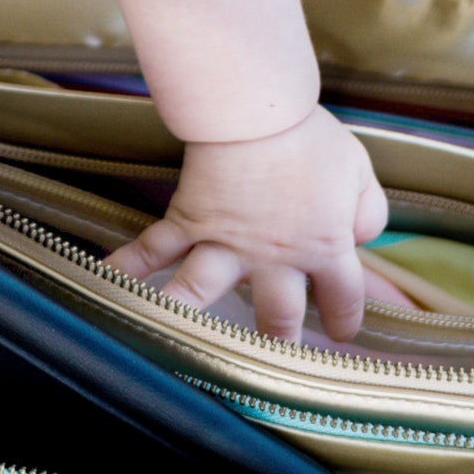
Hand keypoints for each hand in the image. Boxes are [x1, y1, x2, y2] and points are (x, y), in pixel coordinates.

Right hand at [108, 106, 387, 342]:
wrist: (256, 112)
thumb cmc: (310, 138)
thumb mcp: (359, 172)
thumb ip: (367, 213)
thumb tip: (360, 237)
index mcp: (323, 246)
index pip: (342, 298)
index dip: (345, 321)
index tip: (341, 334)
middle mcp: (273, 258)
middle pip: (277, 318)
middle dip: (278, 343)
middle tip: (272, 361)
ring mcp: (226, 244)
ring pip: (204, 296)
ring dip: (187, 322)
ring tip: (171, 351)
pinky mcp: (189, 222)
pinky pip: (153, 249)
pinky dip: (126, 267)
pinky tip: (106, 284)